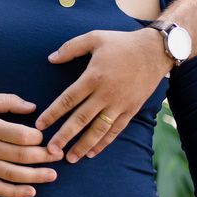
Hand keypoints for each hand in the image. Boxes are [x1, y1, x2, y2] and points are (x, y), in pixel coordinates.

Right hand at [0, 93, 60, 196]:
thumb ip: (9, 101)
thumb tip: (33, 107)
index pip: (19, 135)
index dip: (37, 137)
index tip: (46, 137)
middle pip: (20, 155)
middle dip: (43, 157)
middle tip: (58, 155)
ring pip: (13, 174)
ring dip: (36, 176)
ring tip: (52, 175)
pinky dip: (15, 193)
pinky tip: (31, 192)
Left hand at [36, 28, 172, 161]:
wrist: (155, 51)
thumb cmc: (122, 43)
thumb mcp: (94, 37)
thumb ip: (71, 48)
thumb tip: (51, 58)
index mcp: (93, 77)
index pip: (68, 100)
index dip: (53, 114)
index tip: (40, 125)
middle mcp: (106, 94)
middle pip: (81, 119)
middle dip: (64, 136)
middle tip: (50, 150)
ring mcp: (120, 104)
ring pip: (98, 130)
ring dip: (83, 145)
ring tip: (70, 158)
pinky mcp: (131, 110)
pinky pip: (115, 130)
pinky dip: (103, 143)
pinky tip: (92, 152)